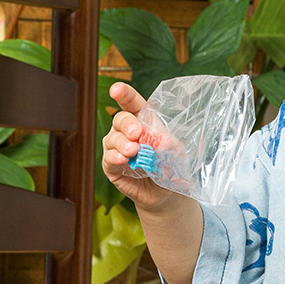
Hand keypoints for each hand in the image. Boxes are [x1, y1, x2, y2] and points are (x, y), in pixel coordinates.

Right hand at [101, 81, 183, 210]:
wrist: (166, 194)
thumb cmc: (170, 166)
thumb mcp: (176, 153)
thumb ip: (169, 145)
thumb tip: (161, 141)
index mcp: (143, 121)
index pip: (132, 103)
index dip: (124, 94)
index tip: (116, 89)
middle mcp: (126, 132)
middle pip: (120, 119)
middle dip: (127, 124)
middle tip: (136, 132)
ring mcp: (116, 148)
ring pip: (112, 138)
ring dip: (122, 143)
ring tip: (133, 150)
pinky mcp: (111, 167)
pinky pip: (108, 158)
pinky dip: (114, 157)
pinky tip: (122, 159)